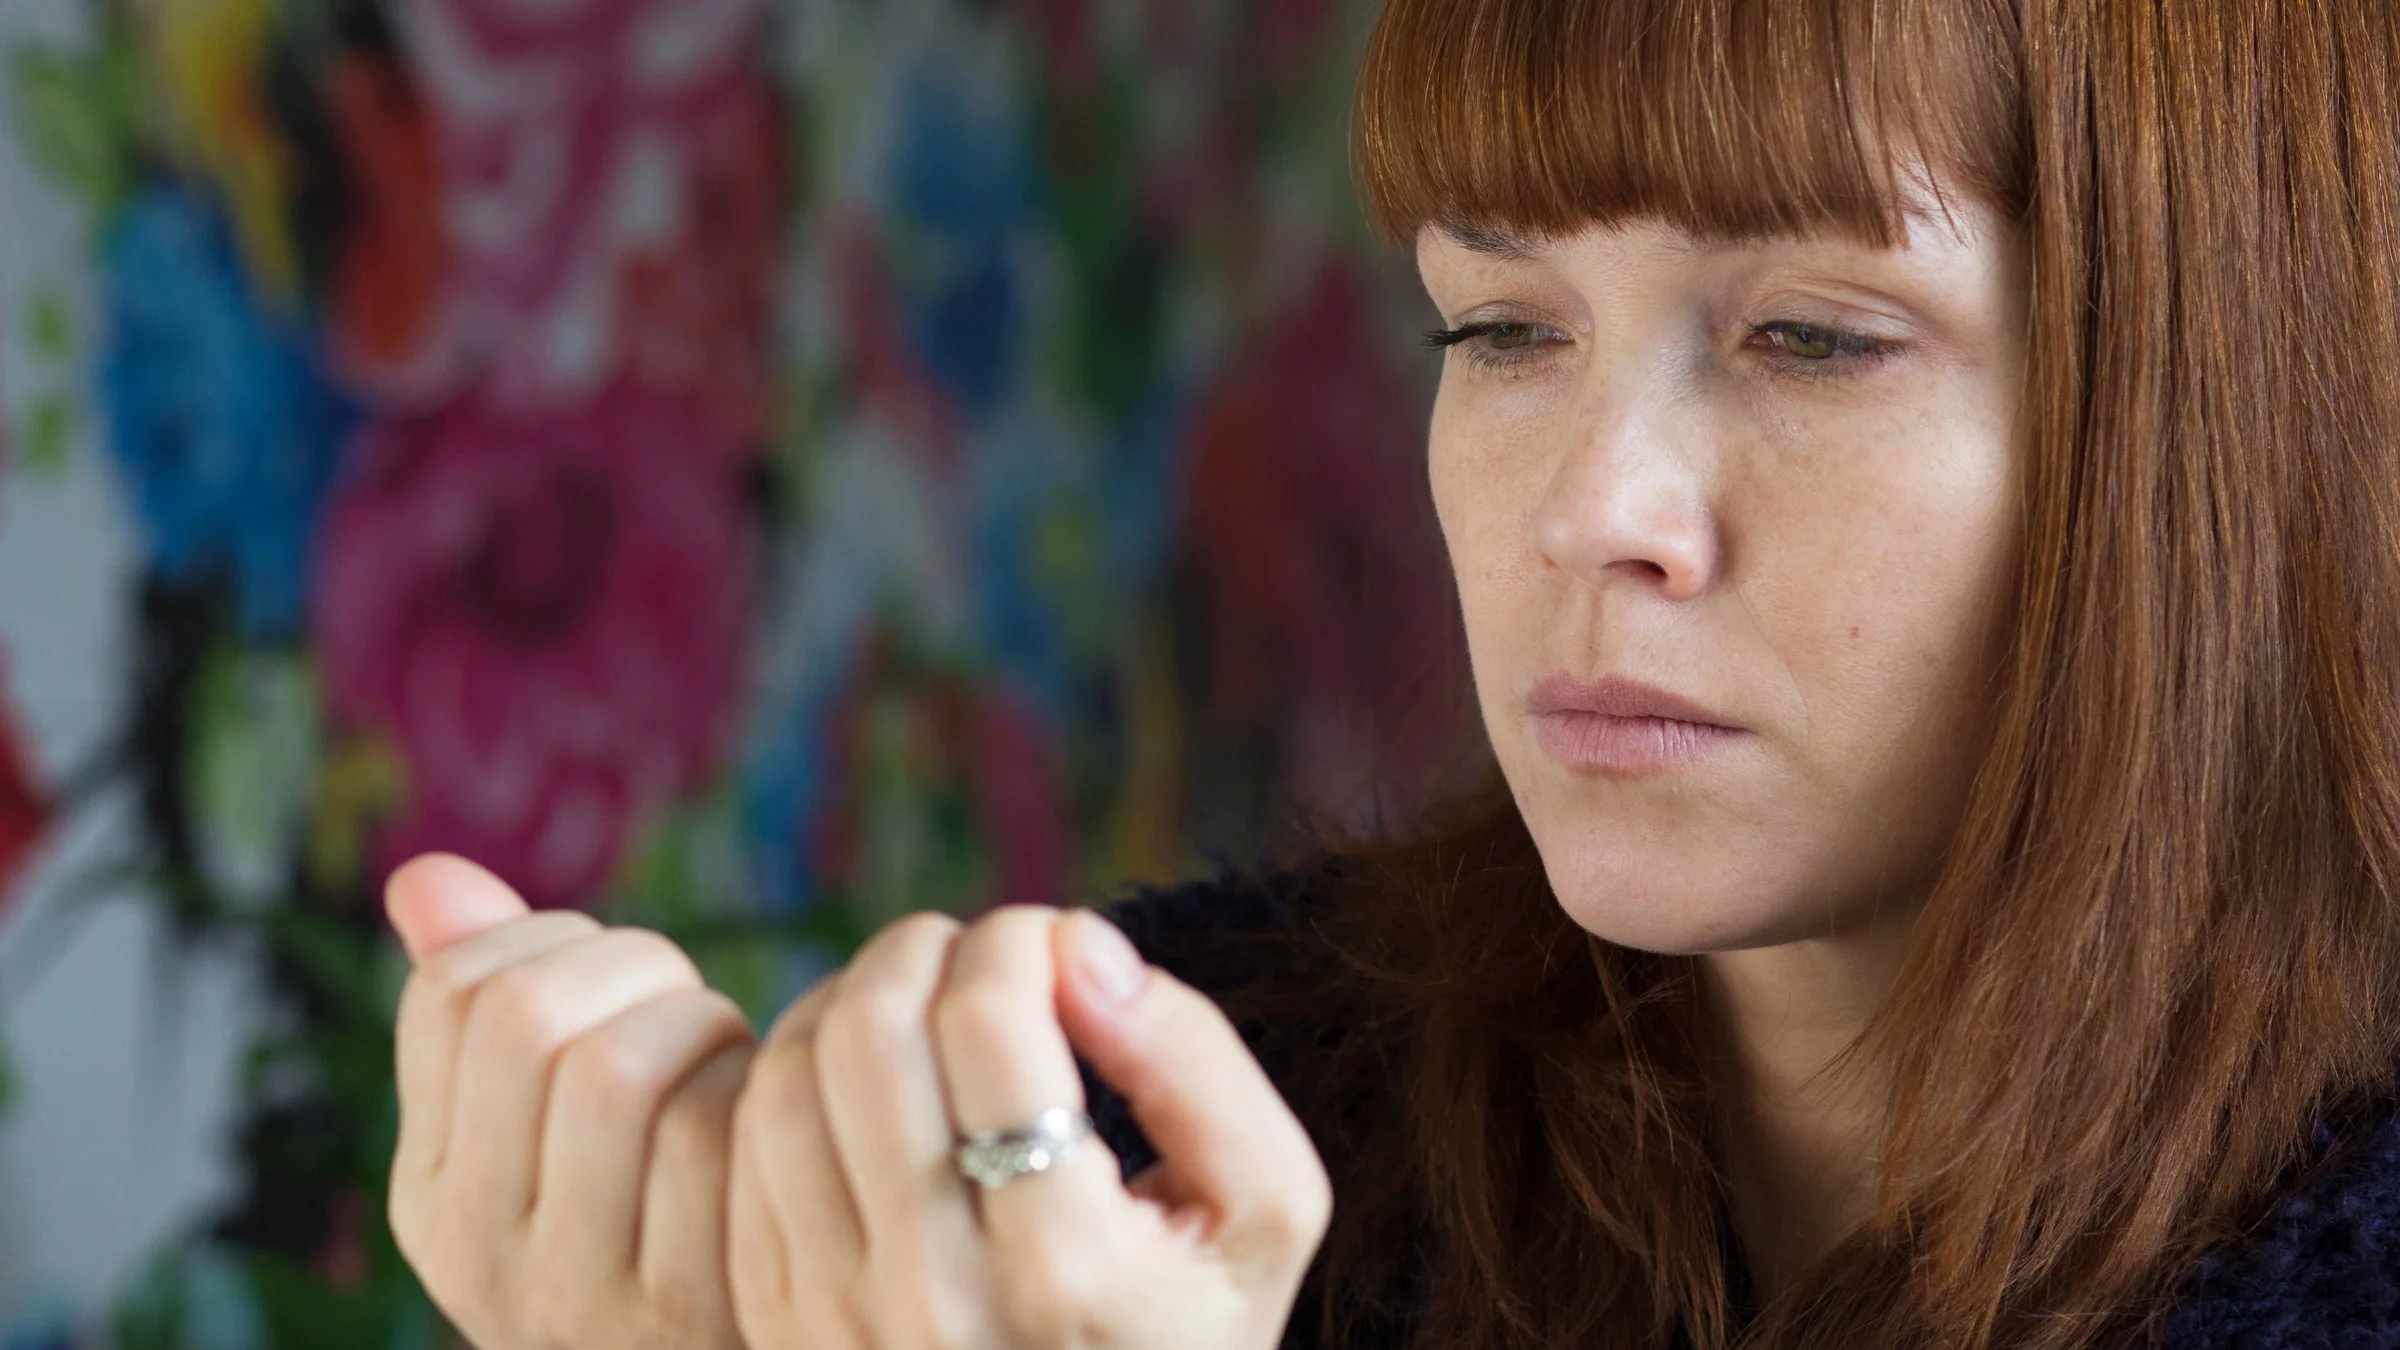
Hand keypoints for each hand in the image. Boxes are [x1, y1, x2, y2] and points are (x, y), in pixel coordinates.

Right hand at [384, 854, 756, 1349]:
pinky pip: (715, 1133)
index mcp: (430, 1190)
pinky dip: (753, 1092)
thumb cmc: (660, 1209)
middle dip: (633, 969)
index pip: (453, 989)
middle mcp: (474, 1251)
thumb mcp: (551, 1126)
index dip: (557, 940)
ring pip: (616, 1064)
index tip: (613, 981)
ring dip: (699, 1024)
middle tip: (683, 1007)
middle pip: (526, 1014)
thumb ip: (487, 1006)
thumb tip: (422, 875)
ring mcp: (574, 1289)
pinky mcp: (686, 1302)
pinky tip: (763, 1120)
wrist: (734, 1344)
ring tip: (724, 1059)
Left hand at [726, 904, 1331, 1349]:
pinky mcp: (772, 1316)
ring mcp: (834, 1315)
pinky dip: (799, 1067)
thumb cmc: (1189, 1322)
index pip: (986, 1020)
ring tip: (930, 1008)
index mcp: (1065, 1267)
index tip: (1059, 953)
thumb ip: (1195, 1059)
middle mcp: (933, 1297)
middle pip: (869, 1031)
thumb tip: (1080, 944)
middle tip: (986, 962)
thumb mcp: (1264, 1207)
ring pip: (788, 1073)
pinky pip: (737, 1139)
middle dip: (930, 949)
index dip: (1020, 940)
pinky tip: (870, 1076)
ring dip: (855, 996)